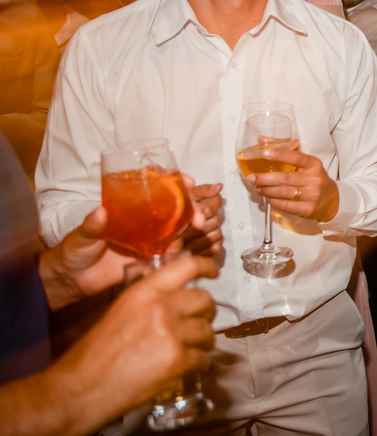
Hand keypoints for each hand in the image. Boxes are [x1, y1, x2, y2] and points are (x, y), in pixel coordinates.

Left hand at [38, 173, 217, 309]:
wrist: (75, 280)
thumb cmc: (76, 250)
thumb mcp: (82, 234)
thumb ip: (92, 225)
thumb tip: (100, 212)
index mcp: (134, 209)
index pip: (163, 190)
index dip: (181, 183)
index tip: (191, 183)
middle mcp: (149, 221)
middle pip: (184, 207)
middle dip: (201, 205)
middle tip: (204, 215)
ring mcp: (155, 240)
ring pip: (189, 228)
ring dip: (206, 226)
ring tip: (213, 229)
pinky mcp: (157, 259)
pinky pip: (184, 252)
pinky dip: (202, 249)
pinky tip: (213, 248)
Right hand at [58, 254, 216, 412]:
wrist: (81, 387)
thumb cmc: (95, 353)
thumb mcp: (121, 310)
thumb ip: (149, 298)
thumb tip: (175, 294)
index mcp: (144, 292)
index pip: (187, 266)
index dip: (206, 266)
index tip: (213, 271)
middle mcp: (161, 308)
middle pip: (204, 300)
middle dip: (204, 312)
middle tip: (197, 321)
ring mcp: (172, 335)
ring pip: (208, 332)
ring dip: (202, 341)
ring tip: (187, 347)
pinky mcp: (177, 361)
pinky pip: (203, 359)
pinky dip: (197, 364)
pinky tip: (183, 366)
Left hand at [246, 146, 340, 222]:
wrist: (330, 200)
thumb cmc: (313, 178)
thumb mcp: (305, 163)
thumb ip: (284, 150)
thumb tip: (261, 139)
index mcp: (314, 164)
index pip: (296, 157)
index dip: (280, 155)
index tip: (264, 152)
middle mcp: (314, 179)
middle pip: (285, 178)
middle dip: (264, 178)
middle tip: (251, 178)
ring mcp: (312, 195)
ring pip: (284, 192)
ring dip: (267, 191)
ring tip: (257, 188)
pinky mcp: (308, 209)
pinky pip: (286, 206)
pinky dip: (274, 201)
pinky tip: (268, 198)